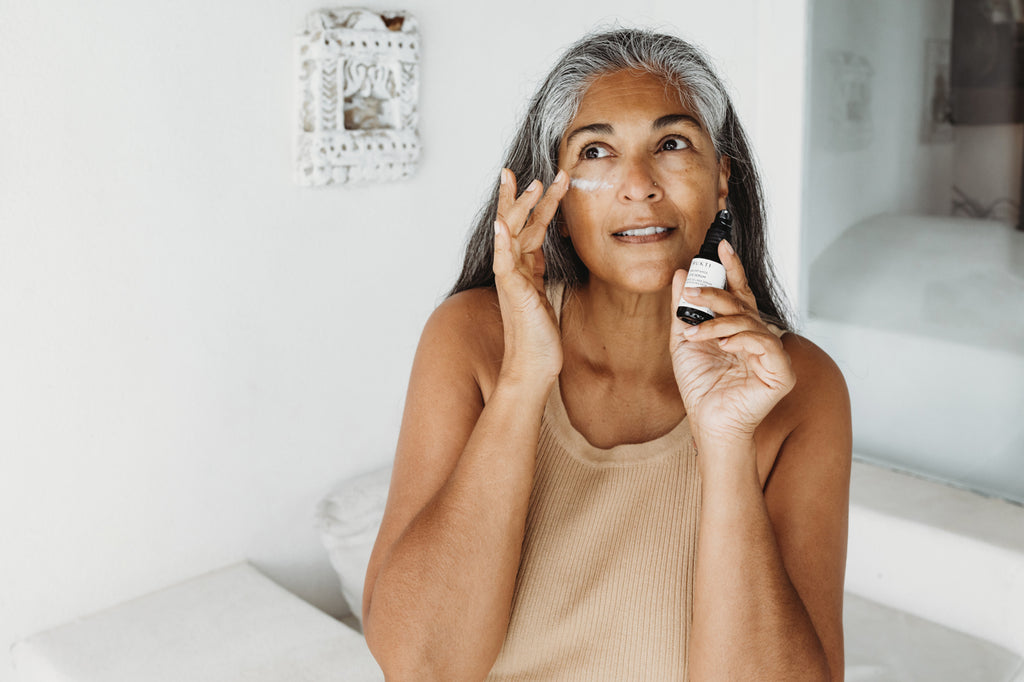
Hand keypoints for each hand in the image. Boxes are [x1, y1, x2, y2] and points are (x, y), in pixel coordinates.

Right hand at [493, 168, 569, 386]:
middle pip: (513, 225)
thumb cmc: (539, 336)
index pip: (524, 227)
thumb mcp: (542, 295)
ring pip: (511, 237)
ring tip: (530, 186)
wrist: (533, 368)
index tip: (537, 178)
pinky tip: (501, 225)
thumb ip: (538, 272)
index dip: (530, 203)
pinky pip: (505, 263)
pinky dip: (502, 242)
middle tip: (523, 171)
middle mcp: (513, 271)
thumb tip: (540, 252)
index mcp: (522, 269)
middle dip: (519, 196)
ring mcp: (511, 281)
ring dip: (519, 209)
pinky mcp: (515, 294)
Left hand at [670, 240, 794, 446]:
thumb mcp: (684, 340)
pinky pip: (765, 344)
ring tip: (694, 333)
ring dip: (718, 322)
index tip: (722, 246)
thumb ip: (683, 309)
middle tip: (692, 293)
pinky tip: (723, 345)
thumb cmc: (700, 386)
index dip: (733, 269)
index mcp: (740, 329)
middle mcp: (759, 338)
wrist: (707, 422)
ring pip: (750, 322)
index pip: (739, 293)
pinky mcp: (781, 373)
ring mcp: (772, 355)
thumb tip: (683, 274)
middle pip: (743, 304)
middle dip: (716, 294)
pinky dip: (742, 340)